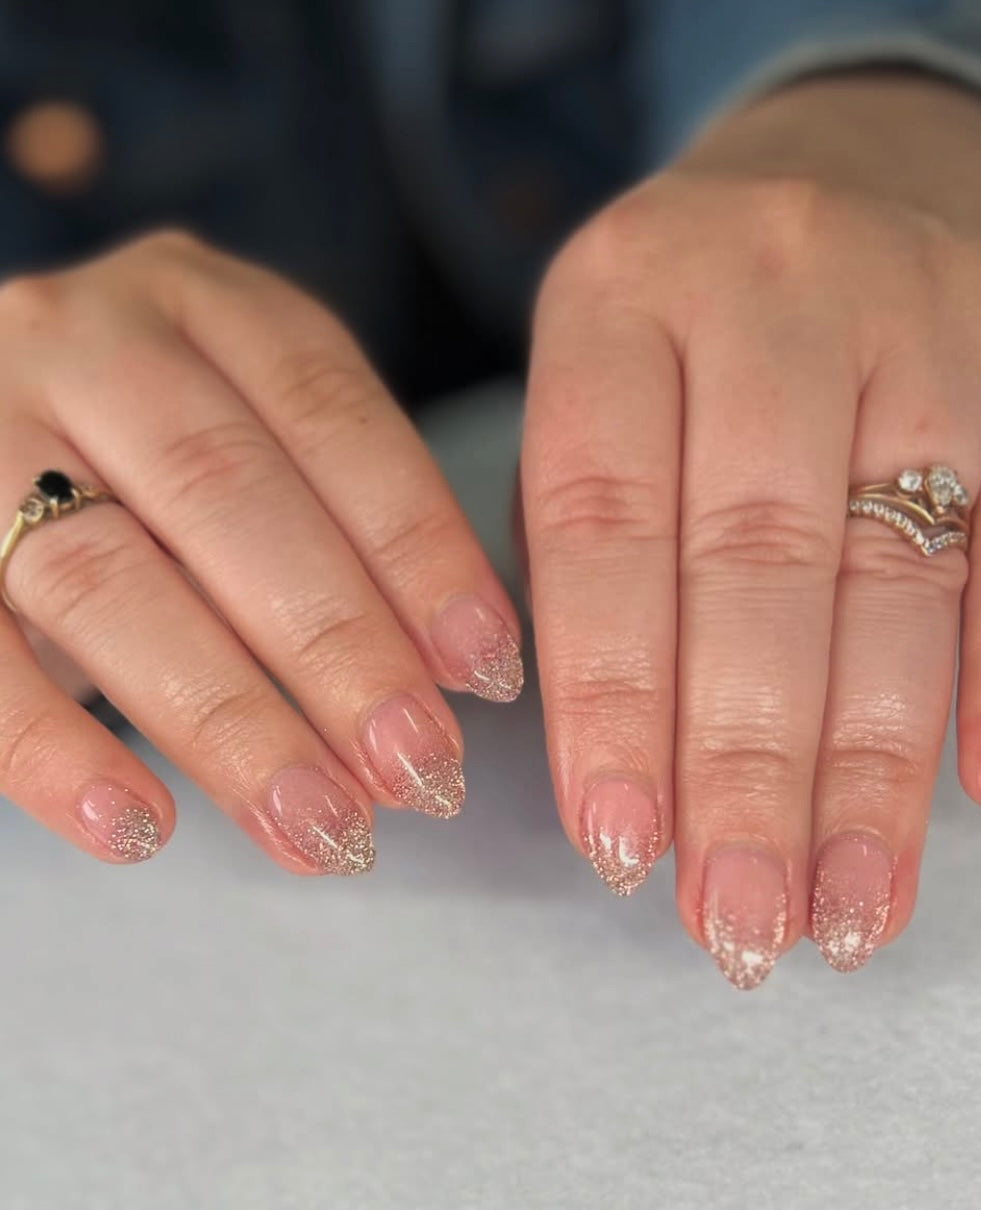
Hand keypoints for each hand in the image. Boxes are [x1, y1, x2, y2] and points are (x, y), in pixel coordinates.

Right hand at [0, 232, 521, 868]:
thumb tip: (454, 672)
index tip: (486, 670)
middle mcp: (83, 340)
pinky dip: (54, 750)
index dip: (419, 547)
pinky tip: (142, 829)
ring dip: (230, 720)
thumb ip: (340, 522)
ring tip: (321, 827)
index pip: (333, 418)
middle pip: (227, 498)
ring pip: (108, 580)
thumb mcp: (249, 435)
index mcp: (203, 302)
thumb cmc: (149, 453)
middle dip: (338, 648)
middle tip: (420, 771)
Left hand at [520, 73, 980, 984]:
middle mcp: (774, 290)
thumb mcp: (599, 380)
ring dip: (873, 763)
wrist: (859, 161)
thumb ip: (586, 545)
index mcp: (622, 295)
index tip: (621, 848)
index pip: (603, 525)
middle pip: (756, 564)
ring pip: (899, 569)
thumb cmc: (694, 319)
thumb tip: (622, 760)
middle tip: (739, 922)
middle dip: (746, 767)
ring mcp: (928, 315)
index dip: (610, 700)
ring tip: (846, 908)